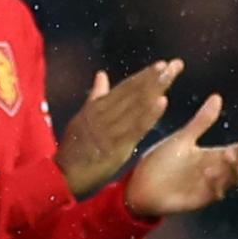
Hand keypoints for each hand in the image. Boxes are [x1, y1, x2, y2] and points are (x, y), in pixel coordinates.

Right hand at [55, 59, 183, 195]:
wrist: (63, 173)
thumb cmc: (73, 147)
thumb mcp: (82, 118)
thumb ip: (95, 97)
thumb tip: (101, 74)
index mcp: (96, 108)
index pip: (124, 88)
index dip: (143, 76)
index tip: (161, 65)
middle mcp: (103, 115)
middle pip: (132, 93)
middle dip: (153, 78)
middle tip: (173, 65)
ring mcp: (109, 130)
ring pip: (135, 107)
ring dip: (154, 90)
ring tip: (170, 76)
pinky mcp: (115, 147)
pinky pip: (135, 128)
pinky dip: (149, 115)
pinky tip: (162, 102)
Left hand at [124, 94, 237, 216]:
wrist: (140, 184)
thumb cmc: (162, 161)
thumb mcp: (182, 138)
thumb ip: (201, 121)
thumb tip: (217, 96)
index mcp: (213, 156)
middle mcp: (216, 172)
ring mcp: (210, 187)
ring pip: (231, 180)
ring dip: (232, 168)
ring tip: (228, 154)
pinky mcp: (200, 199)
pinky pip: (214, 193)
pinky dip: (216, 183)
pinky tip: (210, 172)